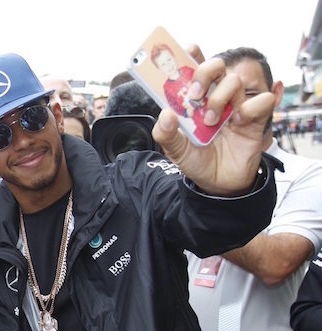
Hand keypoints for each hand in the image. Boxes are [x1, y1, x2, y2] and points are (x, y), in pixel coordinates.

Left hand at [151, 57, 275, 195]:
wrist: (217, 185)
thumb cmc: (197, 161)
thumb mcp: (175, 151)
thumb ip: (165, 134)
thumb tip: (166, 114)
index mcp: (195, 101)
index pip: (194, 70)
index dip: (192, 56)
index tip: (188, 49)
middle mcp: (215, 98)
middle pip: (216, 67)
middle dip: (204, 73)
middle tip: (194, 94)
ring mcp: (236, 106)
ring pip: (234, 81)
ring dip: (220, 98)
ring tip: (211, 121)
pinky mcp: (254, 119)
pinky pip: (262, 100)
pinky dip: (250, 108)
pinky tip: (239, 122)